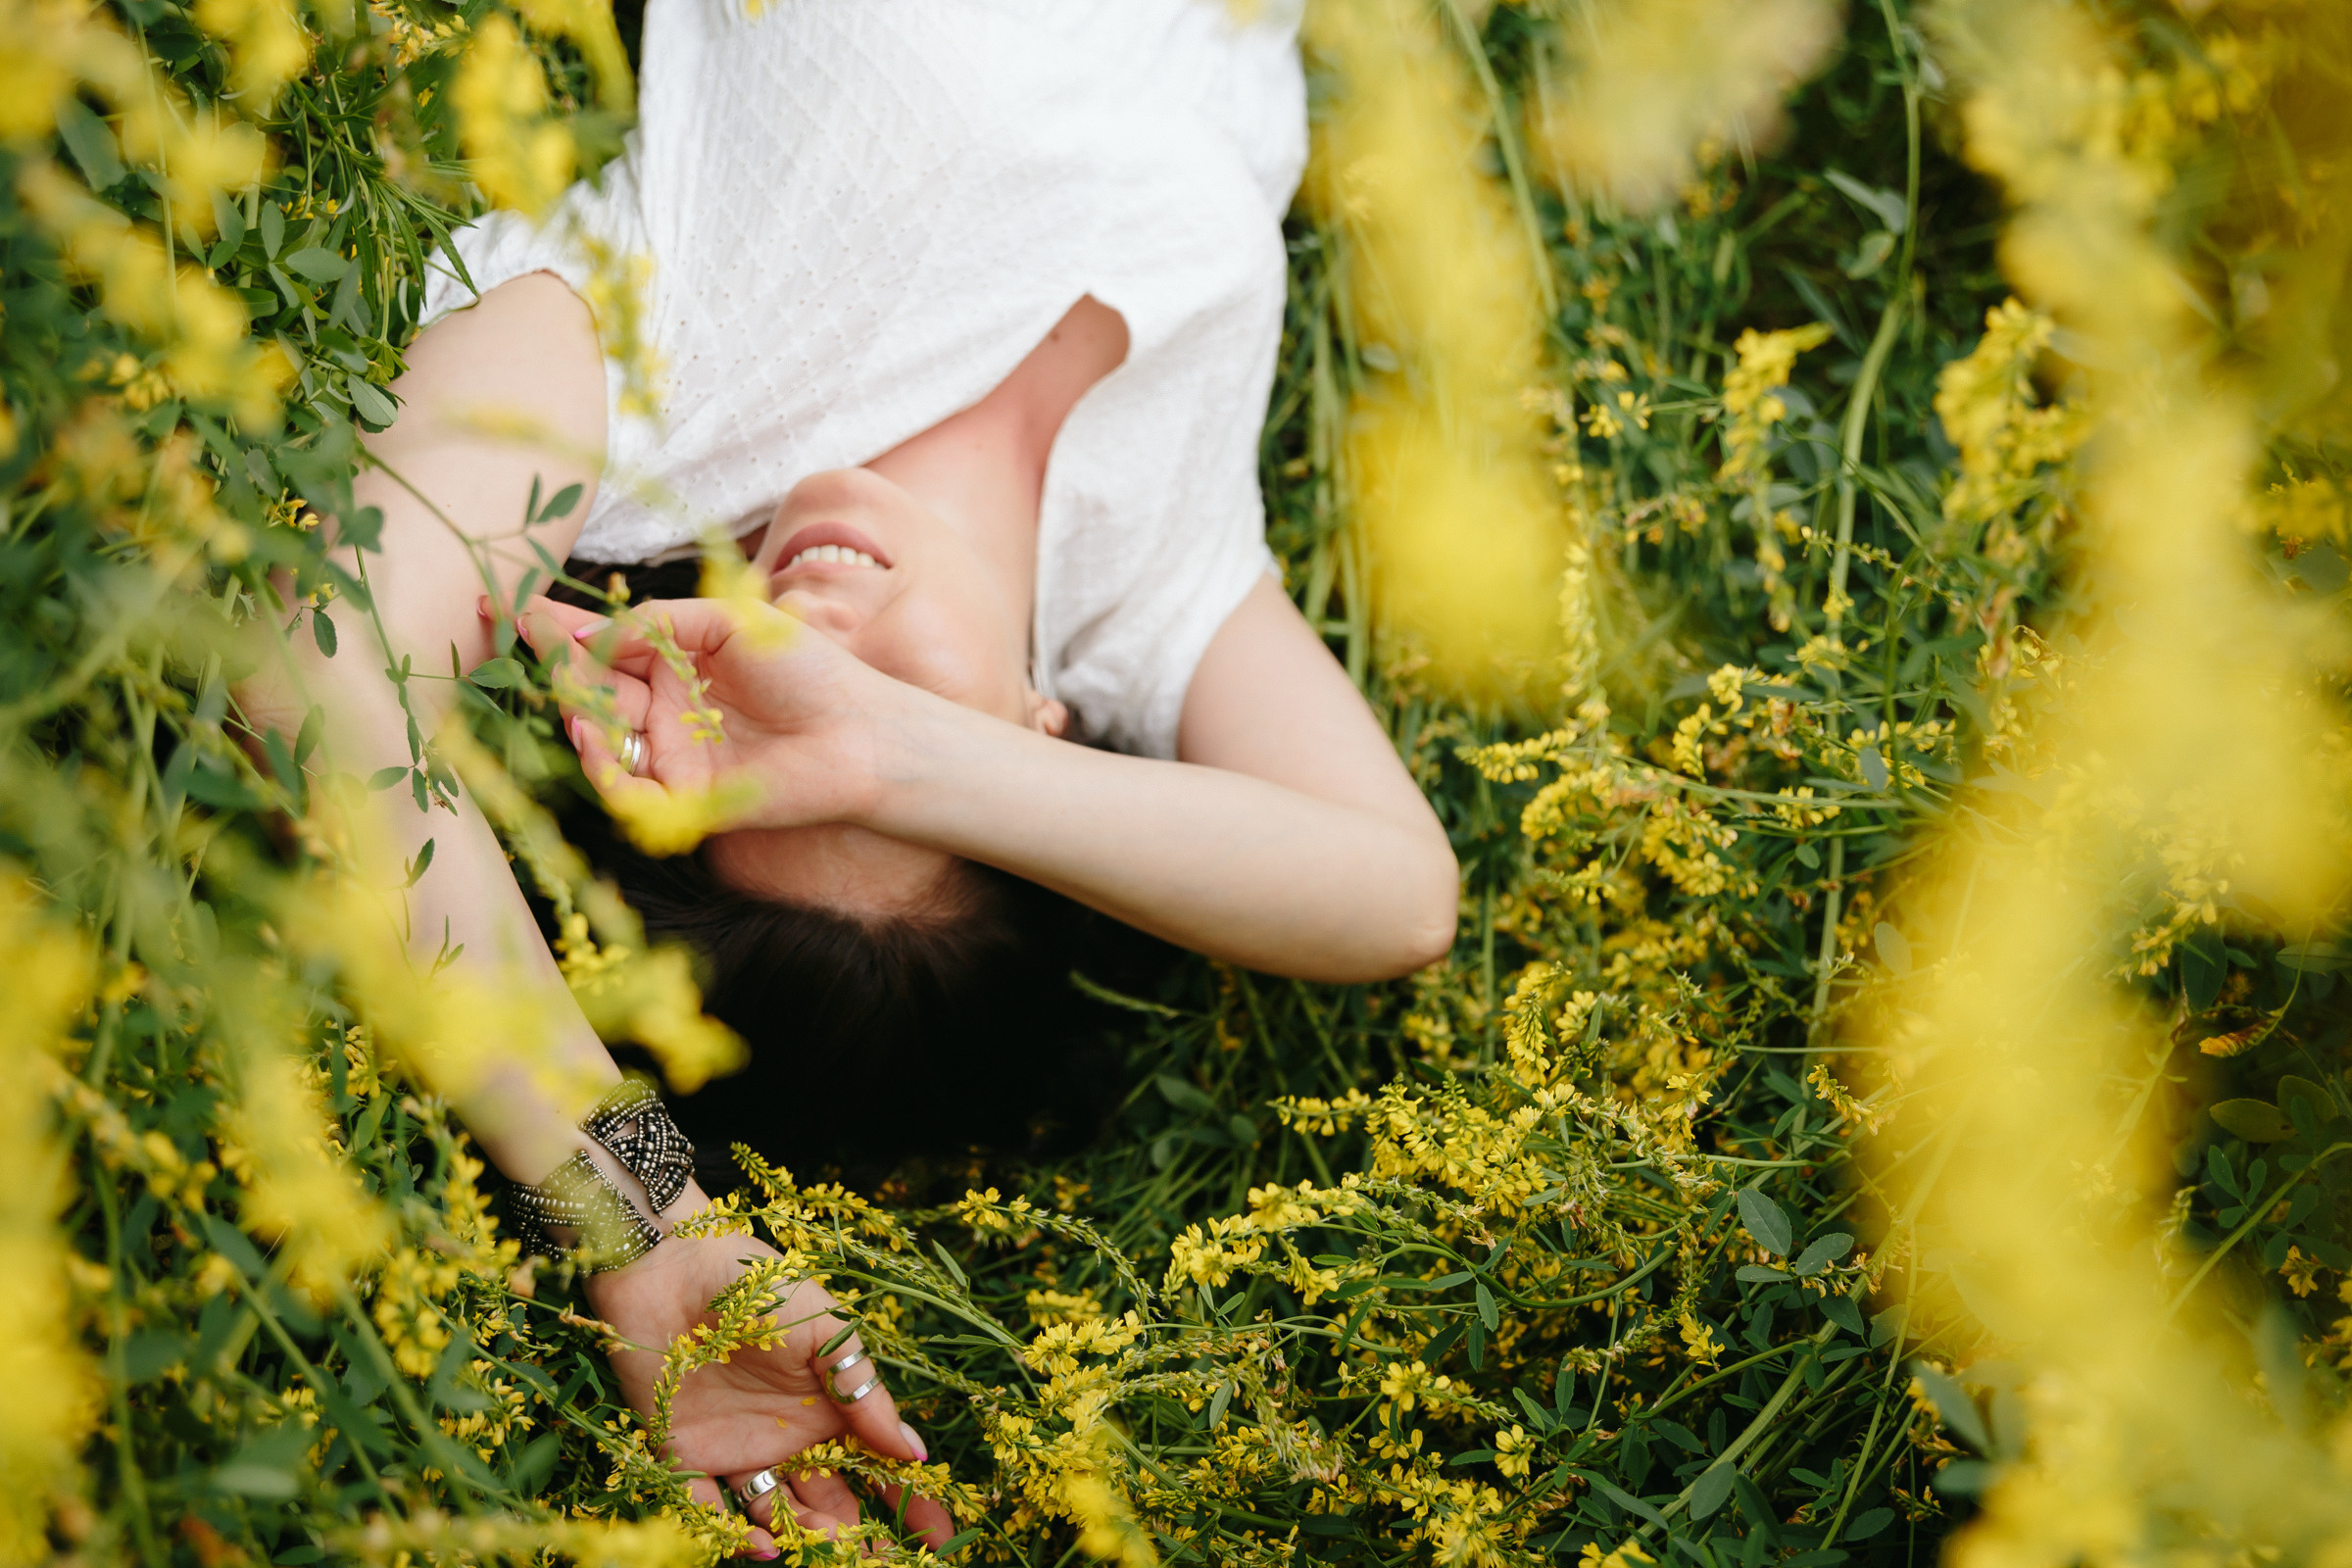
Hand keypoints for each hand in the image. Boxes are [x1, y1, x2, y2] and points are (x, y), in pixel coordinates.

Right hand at [509, 596, 899, 833]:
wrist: (863, 733)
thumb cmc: (811, 670)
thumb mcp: (734, 622)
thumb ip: (662, 621)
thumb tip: (590, 632)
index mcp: (679, 658)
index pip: (605, 639)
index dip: (556, 624)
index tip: (506, 602)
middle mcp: (667, 705)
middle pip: (593, 684)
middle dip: (557, 662)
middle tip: (529, 639)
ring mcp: (672, 751)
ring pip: (600, 732)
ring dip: (577, 711)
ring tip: (571, 690)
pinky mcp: (683, 797)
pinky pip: (627, 786)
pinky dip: (603, 766)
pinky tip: (594, 736)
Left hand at [583, 1224, 953, 1552]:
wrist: (669, 1263)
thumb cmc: (755, 1283)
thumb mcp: (826, 1329)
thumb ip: (865, 1391)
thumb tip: (915, 1452)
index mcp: (828, 1406)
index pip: (877, 1466)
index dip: (910, 1502)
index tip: (941, 1537)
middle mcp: (787, 1437)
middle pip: (833, 1505)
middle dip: (863, 1541)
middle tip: (889, 1564)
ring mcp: (737, 1450)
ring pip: (779, 1516)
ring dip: (808, 1541)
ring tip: (831, 1555)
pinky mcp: (684, 1456)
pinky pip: (709, 1511)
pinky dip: (733, 1537)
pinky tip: (763, 1549)